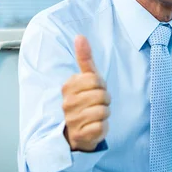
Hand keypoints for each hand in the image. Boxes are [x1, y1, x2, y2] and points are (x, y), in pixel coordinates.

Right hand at [62, 35, 110, 151]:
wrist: (75, 132)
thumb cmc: (83, 101)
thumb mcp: (85, 79)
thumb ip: (84, 58)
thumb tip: (80, 36)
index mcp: (68, 87)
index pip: (95, 79)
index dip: (101, 85)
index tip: (95, 90)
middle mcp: (67, 103)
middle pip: (101, 95)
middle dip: (104, 100)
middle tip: (96, 104)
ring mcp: (72, 120)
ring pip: (103, 111)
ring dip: (104, 113)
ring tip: (95, 115)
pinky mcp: (81, 135)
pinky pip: (102, 126)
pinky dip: (103, 127)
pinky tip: (94, 126)